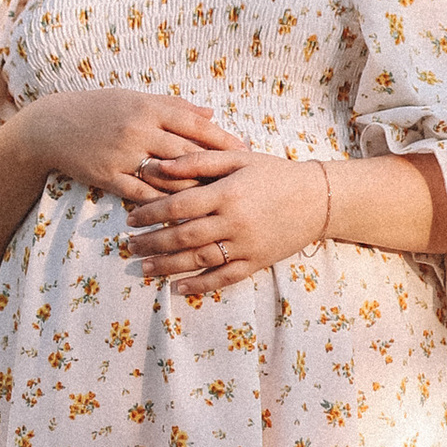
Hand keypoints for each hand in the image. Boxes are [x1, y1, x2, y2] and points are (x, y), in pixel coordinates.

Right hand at [20, 88, 243, 205]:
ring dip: (194, 192)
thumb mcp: (136, 98)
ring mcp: (123, 155)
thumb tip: (212, 114)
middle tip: (240, 184)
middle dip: (216, 170)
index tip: (246, 151)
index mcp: (149, 108)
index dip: (222, 139)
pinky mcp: (109, 177)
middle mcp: (139, 130)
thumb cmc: (100, 109)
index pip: (195, 125)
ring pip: (168, 178)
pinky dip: (163, 205)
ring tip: (218, 203)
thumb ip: (175, 107)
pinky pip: (142, 195)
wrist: (52, 126)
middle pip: (187, 154)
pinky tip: (181, 215)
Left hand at [119, 152, 329, 292]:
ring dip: (167, 266)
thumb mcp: (238, 159)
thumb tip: (161, 165)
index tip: (130, 218)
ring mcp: (245, 245)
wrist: (318, 198)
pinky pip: (224, 278)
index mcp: (226, 193)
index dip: (150, 212)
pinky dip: (200, 285)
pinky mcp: (256, 262)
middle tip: (128, 246)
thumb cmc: (274, 173)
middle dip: (151, 242)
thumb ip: (199, 161)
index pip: (178, 205)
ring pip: (199, 260)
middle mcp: (234, 222)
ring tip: (144, 268)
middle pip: (183, 236)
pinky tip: (179, 287)